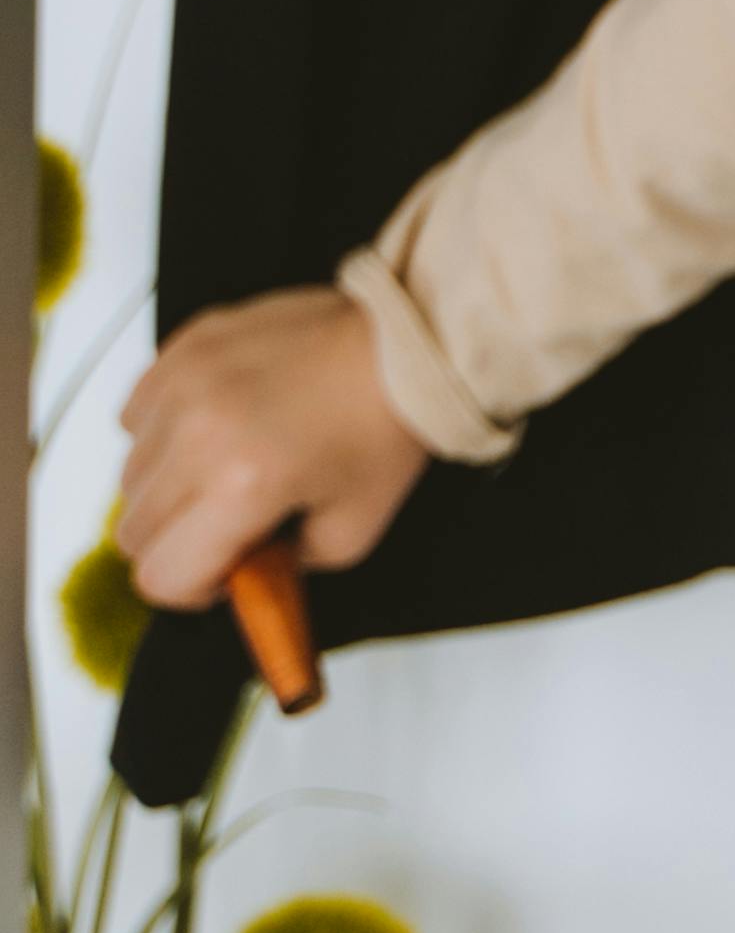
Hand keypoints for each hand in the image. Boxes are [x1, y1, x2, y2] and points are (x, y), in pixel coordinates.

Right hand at [117, 287, 427, 611]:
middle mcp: (199, 432)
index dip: (191, 588)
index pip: (158, 576)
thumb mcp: (348, 536)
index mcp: (242, 486)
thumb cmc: (385, 435)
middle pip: (133, 529)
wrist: (406, 344)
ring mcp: (186, 382)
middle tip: (231, 523)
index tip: (227, 571)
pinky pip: (136, 415)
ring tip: (229, 467)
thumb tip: (231, 576)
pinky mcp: (185, 347)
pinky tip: (216, 426)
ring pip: (129, 473)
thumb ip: (276, 572)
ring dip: (168, 487)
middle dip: (179, 541)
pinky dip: (163, 432)